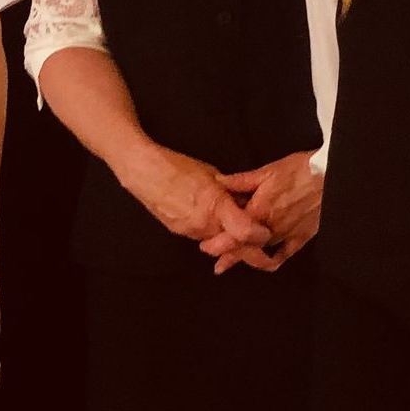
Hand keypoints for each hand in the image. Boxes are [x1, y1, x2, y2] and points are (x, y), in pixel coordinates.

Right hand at [119, 144, 270, 247]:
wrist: (144, 172)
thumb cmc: (178, 167)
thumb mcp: (213, 175)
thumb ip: (231, 193)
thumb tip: (246, 203)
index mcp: (216, 206)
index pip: (246, 233)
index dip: (260, 235)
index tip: (266, 231)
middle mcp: (204, 224)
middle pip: (233, 243)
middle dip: (246, 241)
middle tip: (255, 236)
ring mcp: (190, 231)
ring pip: (218, 242)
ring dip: (227, 235)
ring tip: (230, 219)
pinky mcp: (180, 232)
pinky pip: (203, 236)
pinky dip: (211, 231)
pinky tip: (210, 217)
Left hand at [203, 152, 322, 273]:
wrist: (330, 175)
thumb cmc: (300, 170)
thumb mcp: (266, 171)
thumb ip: (241, 181)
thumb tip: (219, 182)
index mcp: (259, 210)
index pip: (233, 235)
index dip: (217, 244)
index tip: (206, 247)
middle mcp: (271, 227)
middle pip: (245, 248)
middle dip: (229, 256)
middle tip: (218, 262)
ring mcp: (287, 234)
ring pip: (261, 253)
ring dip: (246, 259)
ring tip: (231, 264)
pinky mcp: (302, 236)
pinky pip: (285, 254)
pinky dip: (273, 260)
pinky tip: (265, 262)